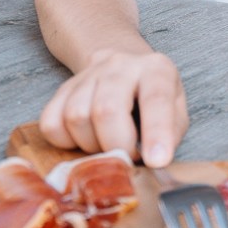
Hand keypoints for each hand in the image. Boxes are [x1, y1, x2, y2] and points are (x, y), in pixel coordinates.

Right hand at [39, 49, 188, 166]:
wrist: (124, 66)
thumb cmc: (152, 96)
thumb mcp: (176, 109)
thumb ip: (170, 133)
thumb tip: (155, 161)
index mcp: (156, 70)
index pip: (156, 99)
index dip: (156, 133)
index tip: (156, 160)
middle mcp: (120, 66)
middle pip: (106, 110)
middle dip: (116, 146)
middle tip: (127, 157)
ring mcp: (88, 75)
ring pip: (76, 117)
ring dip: (92, 145)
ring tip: (108, 145)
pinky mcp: (63, 89)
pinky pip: (51, 124)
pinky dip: (65, 142)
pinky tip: (84, 139)